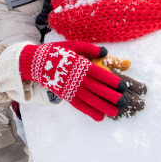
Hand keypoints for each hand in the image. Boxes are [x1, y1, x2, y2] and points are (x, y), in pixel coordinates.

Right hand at [19, 41, 144, 120]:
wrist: (36, 62)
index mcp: (81, 64)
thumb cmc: (56, 51)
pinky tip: (99, 117)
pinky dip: (89, 112)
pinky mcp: (65, 95)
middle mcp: (77, 78)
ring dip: (104, 107)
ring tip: (115, 112)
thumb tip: (105, 52)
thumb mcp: (72, 45)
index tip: (123, 86)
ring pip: (90, 100)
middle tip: (124, 102)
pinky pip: (79, 106)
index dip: (112, 81)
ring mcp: (71, 88)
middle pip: (98, 89)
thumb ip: (90, 48)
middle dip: (112, 96)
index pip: (100, 74)